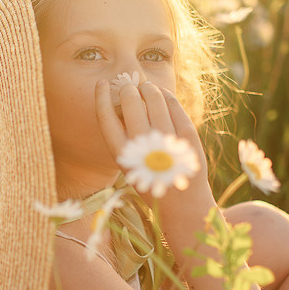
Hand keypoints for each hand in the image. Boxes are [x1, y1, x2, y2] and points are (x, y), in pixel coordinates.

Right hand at [94, 80, 215, 242]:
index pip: (105, 117)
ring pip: (153, 98)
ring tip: (147, 88)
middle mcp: (143, 148)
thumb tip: (123, 100)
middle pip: (130, 102)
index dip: (101, 97)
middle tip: (129, 88)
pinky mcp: (187, 136)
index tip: (101, 84)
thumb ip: (124, 136)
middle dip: (128, 90)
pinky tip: (162, 94)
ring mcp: (166, 140)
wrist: (183, 205)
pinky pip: (173, 104)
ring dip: (148, 88)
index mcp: (122, 157)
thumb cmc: (151, 180)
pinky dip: (166, 95)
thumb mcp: (130, 164)